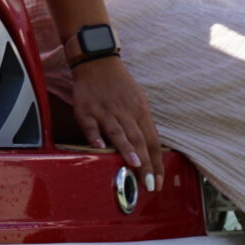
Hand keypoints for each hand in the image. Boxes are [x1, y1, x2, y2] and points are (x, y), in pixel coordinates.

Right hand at [70, 57, 161, 190]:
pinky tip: (97, 146)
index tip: (159, 182)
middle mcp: (125, 112)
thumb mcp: (137, 101)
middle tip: (149, 184)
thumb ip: (141, 125)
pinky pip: (90, 123)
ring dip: (127, 149)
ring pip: (118, 132)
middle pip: (138, 140)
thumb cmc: (118, 84)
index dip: (157, 163)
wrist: (96, 60)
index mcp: (140, 111)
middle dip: (146, 164)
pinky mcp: (85, 109)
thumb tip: (148, 151)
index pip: (152, 141)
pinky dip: (94, 135)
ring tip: (134, 166)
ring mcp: (104, 111)